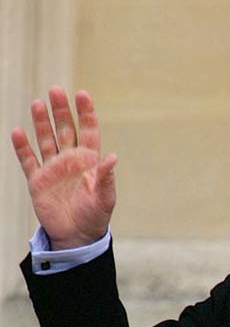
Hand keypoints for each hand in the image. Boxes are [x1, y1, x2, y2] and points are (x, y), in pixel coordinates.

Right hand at [10, 87, 116, 247]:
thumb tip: (113, 157)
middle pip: (65, 129)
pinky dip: (22, 147)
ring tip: (37, 103)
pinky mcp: (38, 180)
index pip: (88, 132)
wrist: (77, 237)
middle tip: (56, 90)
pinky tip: (18, 132)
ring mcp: (53, 169)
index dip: (86, 113)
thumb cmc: (96, 217)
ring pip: (46, 139)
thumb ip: (106, 178)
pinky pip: (28, 160)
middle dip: (61, 110)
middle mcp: (70, 161)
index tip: (82, 94)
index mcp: (89, 162)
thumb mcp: (105, 198)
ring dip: (42, 122)